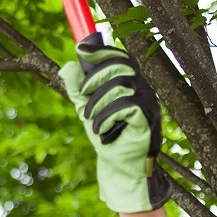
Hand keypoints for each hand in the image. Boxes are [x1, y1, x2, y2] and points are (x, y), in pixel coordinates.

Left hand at [57, 32, 170, 213]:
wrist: (119, 167)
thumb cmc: (106, 137)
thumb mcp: (86, 110)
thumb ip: (77, 89)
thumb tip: (67, 66)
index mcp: (131, 84)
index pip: (121, 58)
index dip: (102, 50)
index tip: (80, 49)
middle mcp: (143, 90)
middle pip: (121, 66)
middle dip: (95, 77)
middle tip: (81, 95)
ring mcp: (149, 104)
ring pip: (121, 85)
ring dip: (98, 101)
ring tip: (90, 119)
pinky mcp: (148, 120)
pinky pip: (126, 106)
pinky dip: (107, 116)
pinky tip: (101, 129)